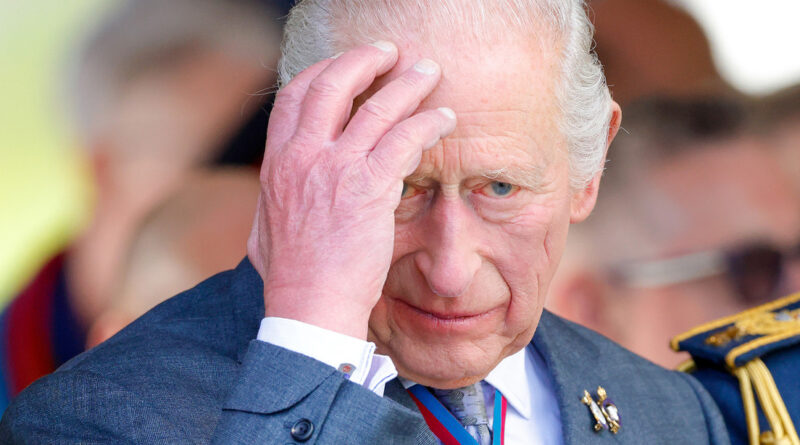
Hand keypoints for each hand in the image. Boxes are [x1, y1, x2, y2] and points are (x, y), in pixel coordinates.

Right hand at [247, 41, 456, 338]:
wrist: (310, 307)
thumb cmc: (294, 275)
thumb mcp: (267, 225)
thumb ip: (277, 192)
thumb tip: (282, 178)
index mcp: (277, 162)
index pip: (295, 95)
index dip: (324, 70)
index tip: (348, 64)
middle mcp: (301, 157)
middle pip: (331, 84)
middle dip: (363, 60)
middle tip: (391, 53)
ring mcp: (334, 171)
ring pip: (375, 108)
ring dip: (407, 84)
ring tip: (429, 73)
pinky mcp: (368, 190)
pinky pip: (403, 140)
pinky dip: (426, 123)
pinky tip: (444, 120)